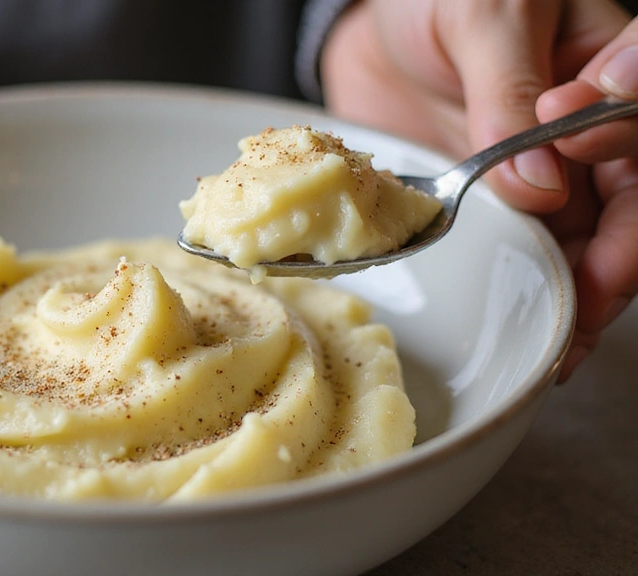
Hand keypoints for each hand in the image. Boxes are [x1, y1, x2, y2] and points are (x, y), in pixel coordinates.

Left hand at [320, 0, 634, 380]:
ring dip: (581, 293)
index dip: (623, 156)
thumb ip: (508, 90)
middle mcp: (583, 132)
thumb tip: (539, 187)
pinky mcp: (491, 202)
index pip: (637, 123)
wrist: (369, 25)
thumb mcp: (479, 15)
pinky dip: (525, 290)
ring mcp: (540, 172)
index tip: (570, 171)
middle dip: (618, 257)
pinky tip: (527, 325)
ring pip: (584, 241)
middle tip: (590, 298)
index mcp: (601, 71)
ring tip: (565, 343)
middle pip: (627, 204)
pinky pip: (519, 251)